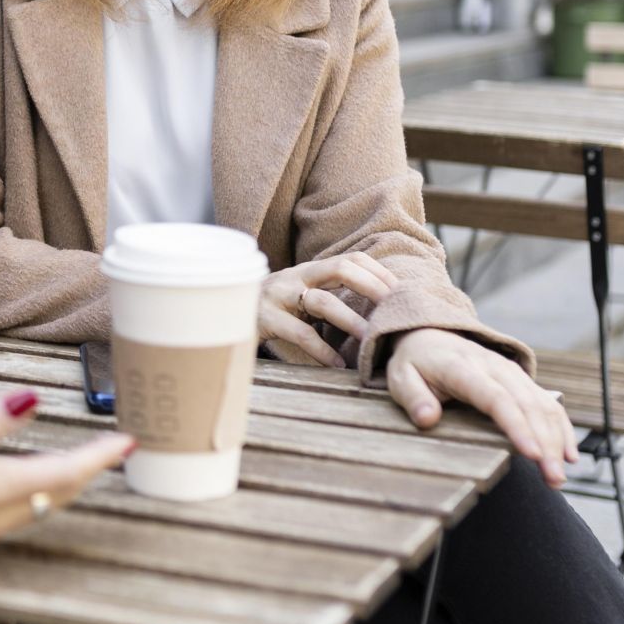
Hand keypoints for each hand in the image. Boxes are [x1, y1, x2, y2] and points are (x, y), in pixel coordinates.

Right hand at [0, 390, 135, 577]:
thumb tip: (31, 400)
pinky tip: (21, 485)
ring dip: (64, 483)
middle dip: (88, 470)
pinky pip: (16, 514)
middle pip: (60, 491)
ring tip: (76, 463)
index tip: (127, 442)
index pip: (66, 469)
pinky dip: (36, 494)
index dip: (99, 455)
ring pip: (40, 504)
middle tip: (109, 452)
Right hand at [259, 253, 396, 367]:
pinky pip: (300, 334)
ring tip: (370, 339)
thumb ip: (330, 299)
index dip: (379, 273)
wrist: (221, 317)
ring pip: (322, 302)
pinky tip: (338, 364)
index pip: (351, 259)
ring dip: (351, 320)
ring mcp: (278, 296)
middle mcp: (294, 277)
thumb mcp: (300, 299)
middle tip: (394, 308)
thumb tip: (378, 314)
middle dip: (373, 286)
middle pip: (340, 268)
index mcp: (308, 271)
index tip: (402, 293)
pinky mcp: (264, 319)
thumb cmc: (272, 313)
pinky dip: (322, 350)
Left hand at [386, 327, 579, 487]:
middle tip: (553, 479)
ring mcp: (511, 372)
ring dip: (557, 439)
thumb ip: (413, 398)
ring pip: (543, 404)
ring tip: (559, 476)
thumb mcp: (401, 378)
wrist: (429, 334)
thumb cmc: (415, 363)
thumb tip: (427, 419)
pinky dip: (562, 427)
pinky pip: (548, 402)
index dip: (517, 426)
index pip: (496, 398)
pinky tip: (568, 454)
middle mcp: (493, 367)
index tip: (533, 454)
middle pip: (527, 405)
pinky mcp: (521, 380)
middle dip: (545, 443)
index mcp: (463, 368)